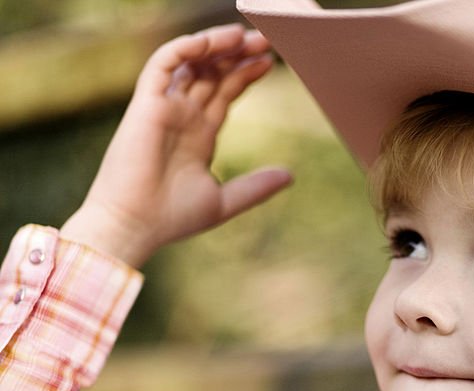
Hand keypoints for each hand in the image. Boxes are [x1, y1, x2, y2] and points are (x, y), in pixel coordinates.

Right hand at [61, 24, 291, 267]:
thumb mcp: (224, 200)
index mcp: (199, 134)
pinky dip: (185, 48)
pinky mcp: (146, 104)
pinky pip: (163, 64)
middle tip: (266, 38)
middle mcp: (182, 116)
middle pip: (211, 72)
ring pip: (190, 61)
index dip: (245, 74)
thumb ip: (256, 186)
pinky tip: (211, 43)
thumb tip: (290, 175)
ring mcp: (164, 107)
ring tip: (245, 34)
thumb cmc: (172, 218)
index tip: (269, 62)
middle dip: (237, 53)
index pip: (224, 92)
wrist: (136, 226)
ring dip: (216, 44)